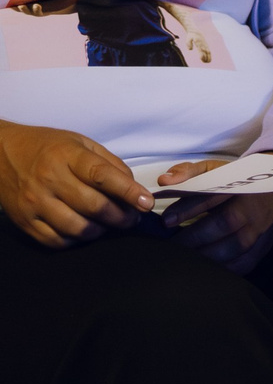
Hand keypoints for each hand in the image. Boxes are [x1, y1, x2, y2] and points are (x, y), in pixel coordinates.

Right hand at [0, 121, 150, 245]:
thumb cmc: (47, 147)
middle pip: (94, 207)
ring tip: (108, 224)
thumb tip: (133, 188)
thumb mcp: (80, 143)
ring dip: (101, 231)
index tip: (146, 203)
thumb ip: (109, 164)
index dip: (128, 192)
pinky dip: (76, 240)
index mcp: (66, 156)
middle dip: (121, 217)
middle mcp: (49, 179)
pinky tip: (84, 229)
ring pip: (78, 228)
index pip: (102, 176)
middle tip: (131, 218)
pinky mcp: (24, 221)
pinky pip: (57, 240)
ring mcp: (34, 202)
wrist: (0, 153)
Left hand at [160, 172, 272, 272]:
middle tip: (171, 246)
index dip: (188, 209)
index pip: (212, 197)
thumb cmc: (239, 182)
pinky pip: (246, 262)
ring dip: (207, 256)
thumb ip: (189, 172)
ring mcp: (261, 229)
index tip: (167, 220)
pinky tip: (208, 268)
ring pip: (235, 247)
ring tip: (185, 259)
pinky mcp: (265, 245)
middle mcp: (253, 208)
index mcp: (240, 186)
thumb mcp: (216, 169)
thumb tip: (165, 181)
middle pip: (224, 223)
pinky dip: (225, 268)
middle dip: (194, 237)